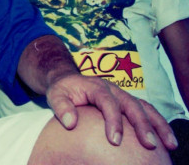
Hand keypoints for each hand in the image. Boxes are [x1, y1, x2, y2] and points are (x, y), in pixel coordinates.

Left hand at [46, 73, 177, 149]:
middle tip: (148, 144)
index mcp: (96, 86)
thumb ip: (61, 107)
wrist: (67, 79)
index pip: (107, 102)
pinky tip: (166, 139)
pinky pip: (146, 110)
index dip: (113, 121)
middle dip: (141, 125)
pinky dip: (158, 123)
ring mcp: (122, 94)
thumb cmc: (62, 90)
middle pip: (131, 104)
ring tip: (169, 144)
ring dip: (157, 124)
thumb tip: (70, 123)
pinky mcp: (127, 101)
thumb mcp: (55, 95)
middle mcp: (113, 89)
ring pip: (144, 107)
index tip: (115, 141)